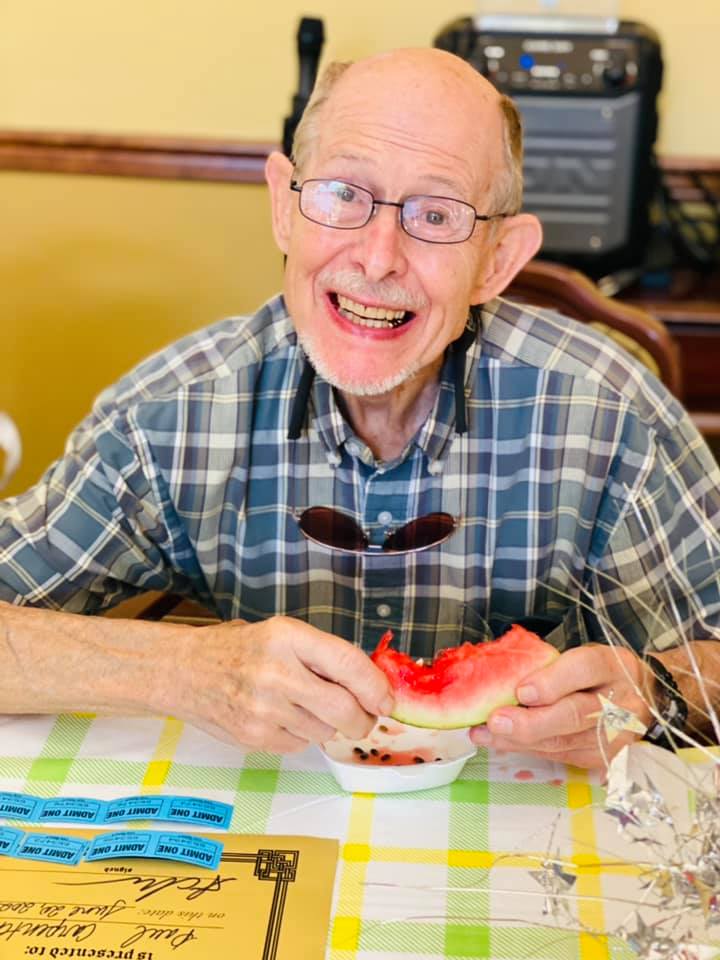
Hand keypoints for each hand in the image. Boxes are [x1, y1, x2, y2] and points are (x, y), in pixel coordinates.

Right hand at [153, 616, 393, 753]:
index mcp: (287, 637)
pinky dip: (301, 735)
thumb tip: (371, 682)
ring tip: (303, 705)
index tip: (387, 700)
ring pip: (324, 731)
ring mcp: (263, 709)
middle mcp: (276, 672)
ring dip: (327, 725)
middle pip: (343, 708)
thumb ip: (321, 655)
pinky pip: (299, 744)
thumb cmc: (238, 649)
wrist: (182, 670)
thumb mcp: (281, 634)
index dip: (376, 686)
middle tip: (364, 718)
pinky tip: (280, 716)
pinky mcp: (254, 737)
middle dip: (363, 719)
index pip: (347, 663)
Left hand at [469, 644, 653, 768]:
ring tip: (484, 733)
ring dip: (518, 740)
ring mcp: (613, 736)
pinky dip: (526, 749)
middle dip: (531, 721)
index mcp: (612, 665)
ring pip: (563, 742)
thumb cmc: (601, 673)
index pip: (585, 669)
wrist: (645, 701)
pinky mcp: (601, 758)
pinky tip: (499, 742)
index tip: (522, 690)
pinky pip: (558, 755)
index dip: (553, 681)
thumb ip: (551, 665)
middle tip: (496, 720)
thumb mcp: (585, 656)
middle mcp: (618, 702)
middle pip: (575, 714)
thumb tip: (501, 675)